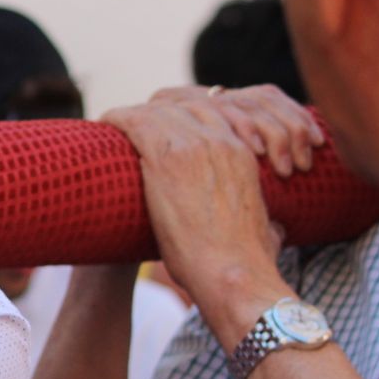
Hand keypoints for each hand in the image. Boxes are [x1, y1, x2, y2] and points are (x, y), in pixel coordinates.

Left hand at [100, 85, 319, 328]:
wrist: (233, 272)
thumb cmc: (247, 263)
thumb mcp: (267, 233)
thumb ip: (269, 224)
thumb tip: (274, 230)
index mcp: (242, 155)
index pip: (210, 113)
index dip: (182, 116)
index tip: (161, 126)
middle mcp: (221, 142)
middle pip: (182, 106)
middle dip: (157, 111)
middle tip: (132, 122)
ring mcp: (195, 146)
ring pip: (159, 110)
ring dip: (135, 115)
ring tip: (114, 122)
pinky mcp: (167, 159)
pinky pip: (135, 122)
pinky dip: (117, 118)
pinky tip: (104, 122)